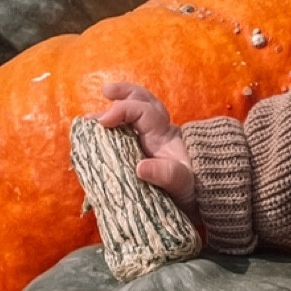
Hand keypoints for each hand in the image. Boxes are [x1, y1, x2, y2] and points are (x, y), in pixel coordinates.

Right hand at [100, 82, 195, 208]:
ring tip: (91, 119)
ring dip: (114, 109)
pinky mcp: (140, 152)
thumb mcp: (184, 184)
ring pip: (134, 113)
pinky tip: (95, 135)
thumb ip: (167, 174)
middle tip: (105, 91)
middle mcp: (157, 132)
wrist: (199, 199)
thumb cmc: (193, 190)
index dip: (122, 110)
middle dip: (124, 93)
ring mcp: (148, 140)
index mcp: (165, 135)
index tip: (103, 122)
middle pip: (143, 101)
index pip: (144, 111)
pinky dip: (110, 130)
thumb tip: (140, 167)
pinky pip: (125, 132)